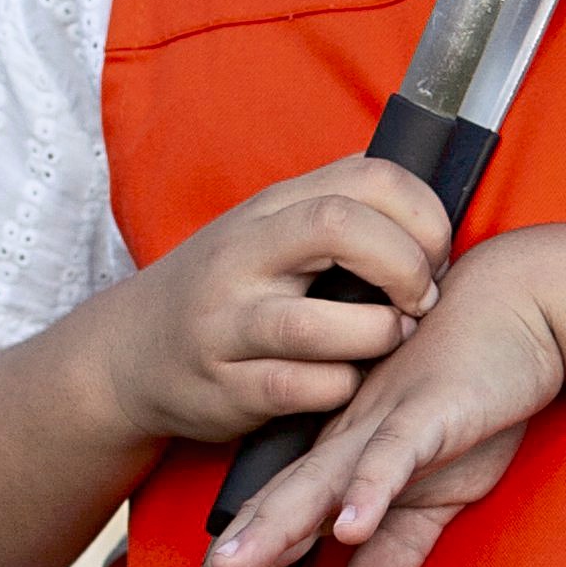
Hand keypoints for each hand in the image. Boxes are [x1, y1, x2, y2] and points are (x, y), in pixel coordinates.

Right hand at [82, 152, 453, 456]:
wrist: (128, 353)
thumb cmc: (226, 290)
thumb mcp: (268, 230)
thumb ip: (336, 210)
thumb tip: (424, 200)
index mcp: (271, 208)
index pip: (367, 178)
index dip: (423, 213)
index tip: (437, 252)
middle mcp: (244, 255)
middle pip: (341, 228)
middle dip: (406, 264)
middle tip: (422, 299)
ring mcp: (229, 322)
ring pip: (319, 324)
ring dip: (379, 335)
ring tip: (391, 339)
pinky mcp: (225, 386)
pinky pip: (302, 388)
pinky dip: (342, 386)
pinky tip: (347, 380)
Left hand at [160, 245, 565, 566]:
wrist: (520, 303)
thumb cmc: (475, 391)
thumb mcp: (439, 489)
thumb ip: (397, 542)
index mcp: (340, 461)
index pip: (275, 524)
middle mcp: (344, 444)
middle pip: (276, 511)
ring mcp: (381, 425)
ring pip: (319, 483)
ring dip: (276, 527)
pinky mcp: (429, 412)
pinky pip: (394, 455)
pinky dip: (372, 490)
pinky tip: (351, 527)